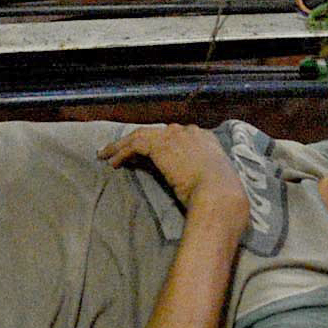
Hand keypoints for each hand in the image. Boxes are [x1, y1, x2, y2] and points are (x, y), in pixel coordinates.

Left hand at [100, 122, 243, 209]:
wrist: (219, 193)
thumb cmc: (220, 195)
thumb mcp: (211, 180)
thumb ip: (199, 174)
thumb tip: (186, 181)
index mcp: (206, 139)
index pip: (176, 137)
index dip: (159, 145)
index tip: (147, 155)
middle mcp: (190, 132)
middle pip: (156, 134)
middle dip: (138, 142)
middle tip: (122, 152)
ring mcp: (175, 135)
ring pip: (140, 136)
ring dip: (122, 146)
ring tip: (107, 155)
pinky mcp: (160, 145)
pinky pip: (134, 145)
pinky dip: (121, 152)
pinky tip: (112, 163)